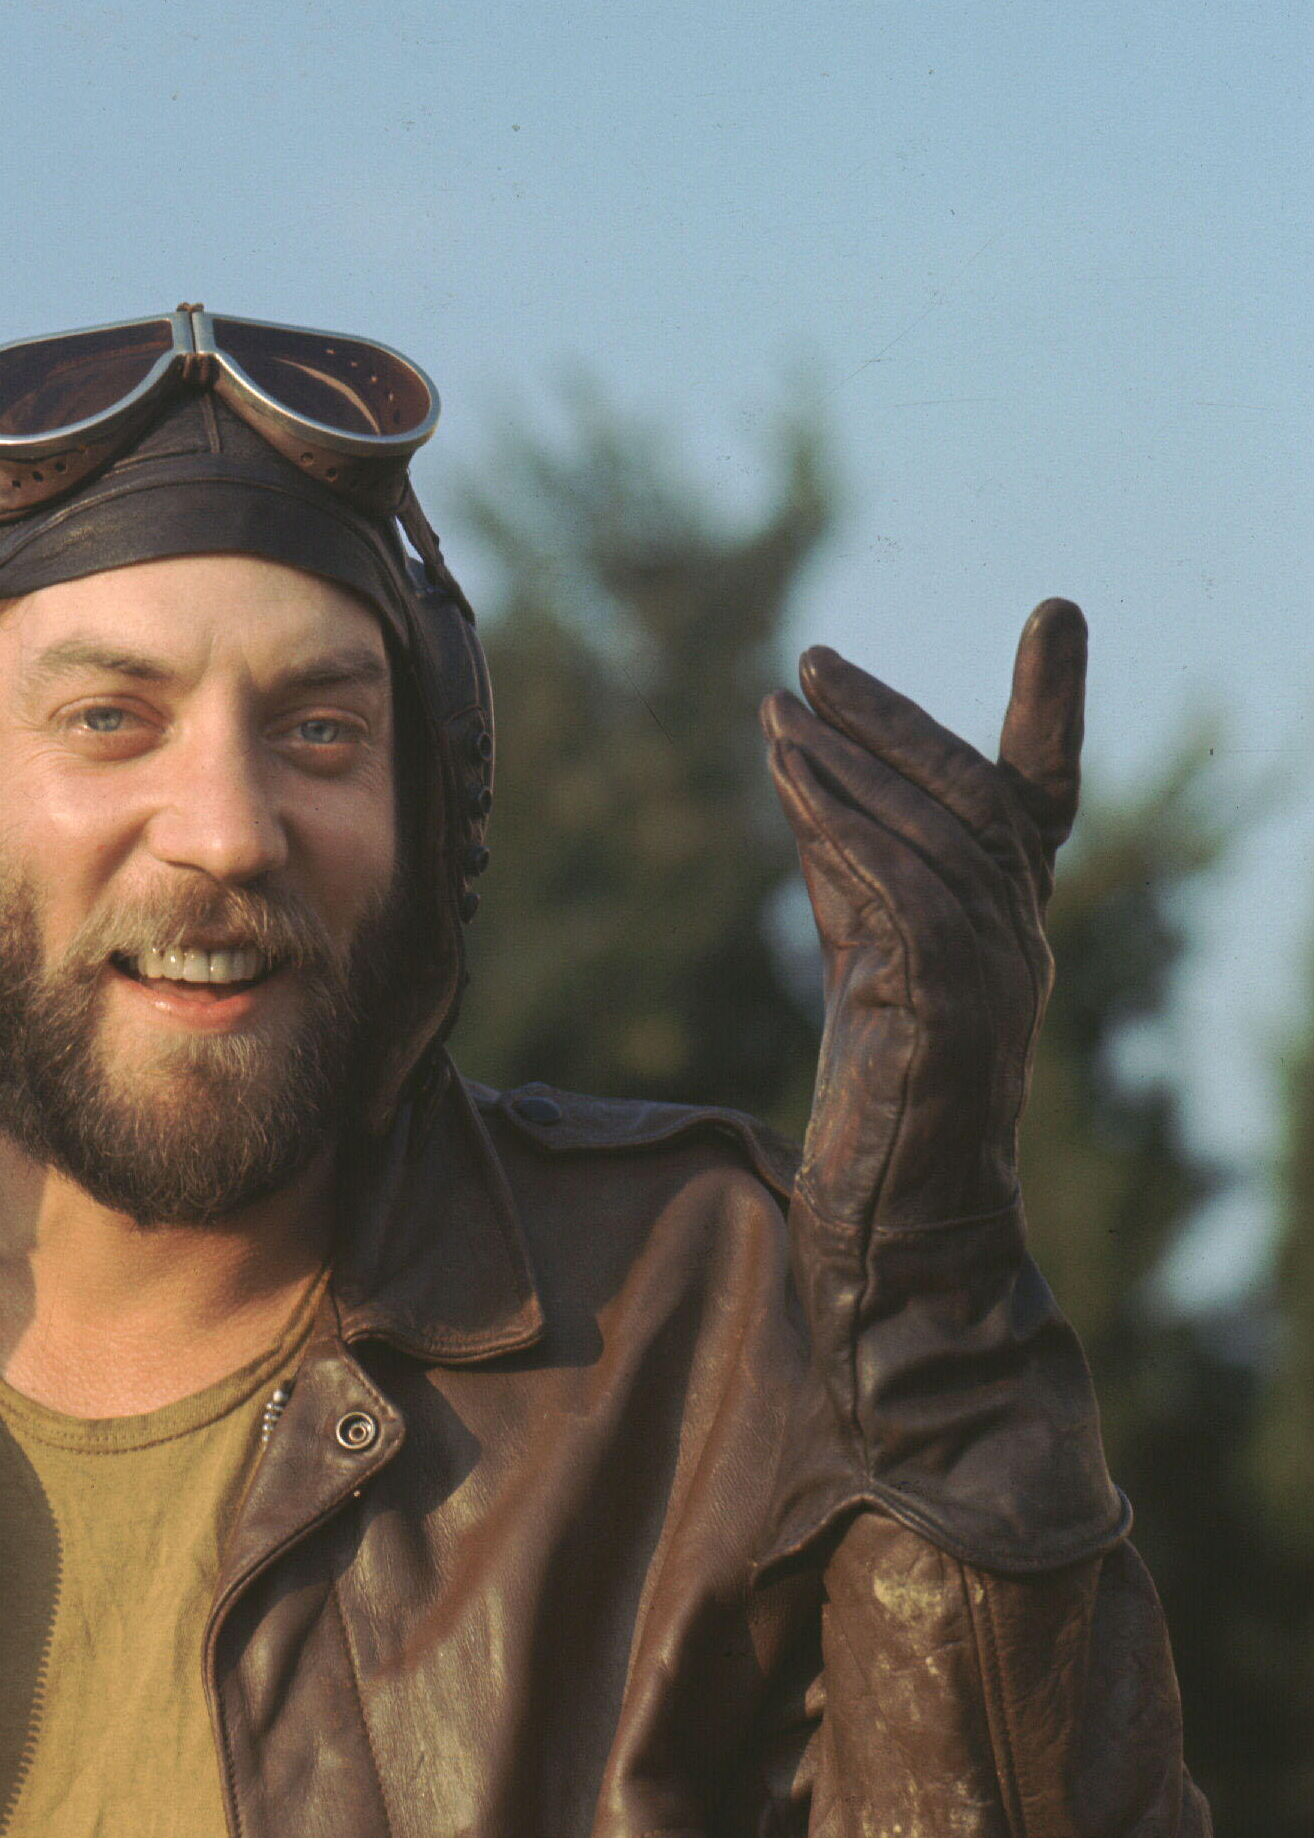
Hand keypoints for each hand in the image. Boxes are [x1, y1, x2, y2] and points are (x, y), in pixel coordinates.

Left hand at [762, 600, 1084, 1237]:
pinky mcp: (952, 1007)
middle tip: (814, 664)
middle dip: (893, 717)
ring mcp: (997, 970)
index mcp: (1012, 920)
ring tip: (781, 714)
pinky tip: (794, 785)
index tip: (1056, 614)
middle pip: (972, 792)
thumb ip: (850, 874)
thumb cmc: (882, 1100)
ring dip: (849, 764)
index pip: (1042, 796)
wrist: (898, 1224)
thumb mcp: (865, 961)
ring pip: (932, 832)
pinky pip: (902, 892)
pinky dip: (846, 829)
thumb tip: (810, 777)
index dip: (1051, 706)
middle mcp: (1021, 934)